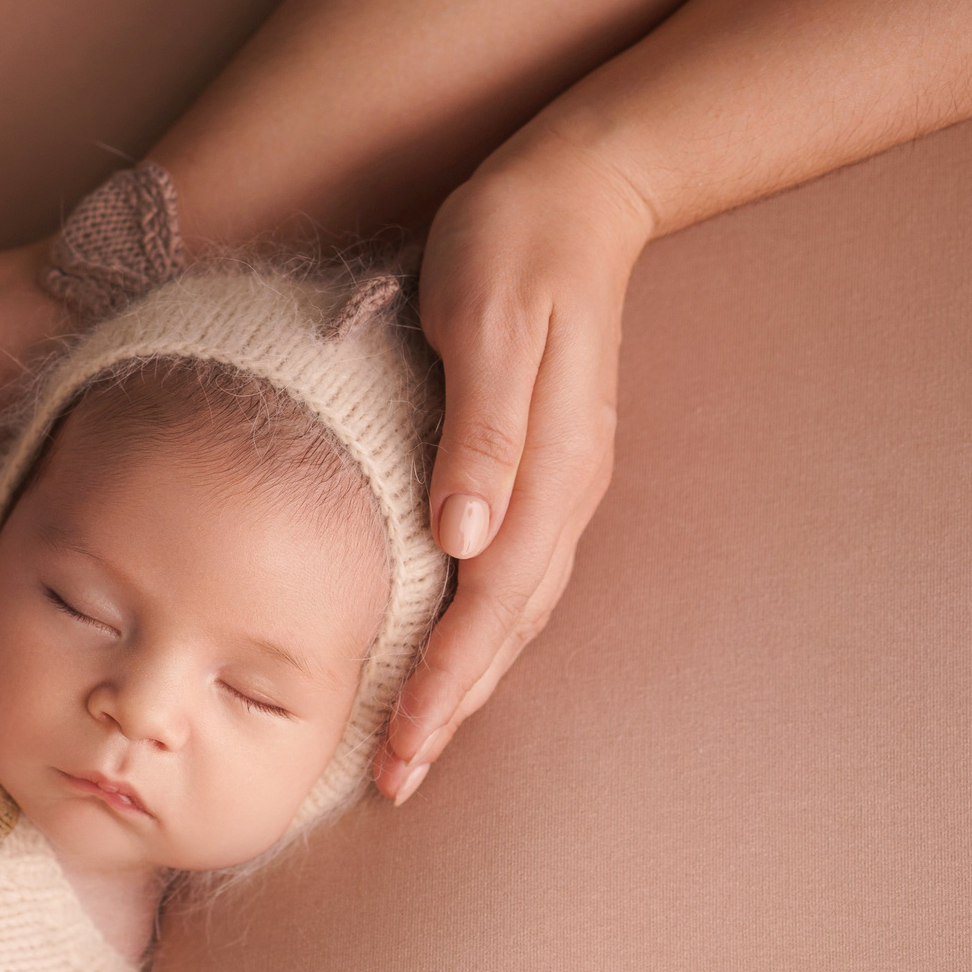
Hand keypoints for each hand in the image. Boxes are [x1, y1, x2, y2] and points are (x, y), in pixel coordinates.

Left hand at [376, 126, 655, 803]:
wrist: (576, 189)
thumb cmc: (513, 245)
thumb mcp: (489, 321)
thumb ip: (480, 429)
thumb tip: (463, 536)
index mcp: (550, 468)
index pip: (490, 605)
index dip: (445, 683)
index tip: (402, 749)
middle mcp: (564, 490)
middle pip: (506, 629)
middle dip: (453, 710)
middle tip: (396, 782)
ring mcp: (560, 483)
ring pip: (513, 611)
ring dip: (468, 681)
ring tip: (415, 742)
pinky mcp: (544, 468)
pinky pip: (511, 575)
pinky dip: (478, 630)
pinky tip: (445, 652)